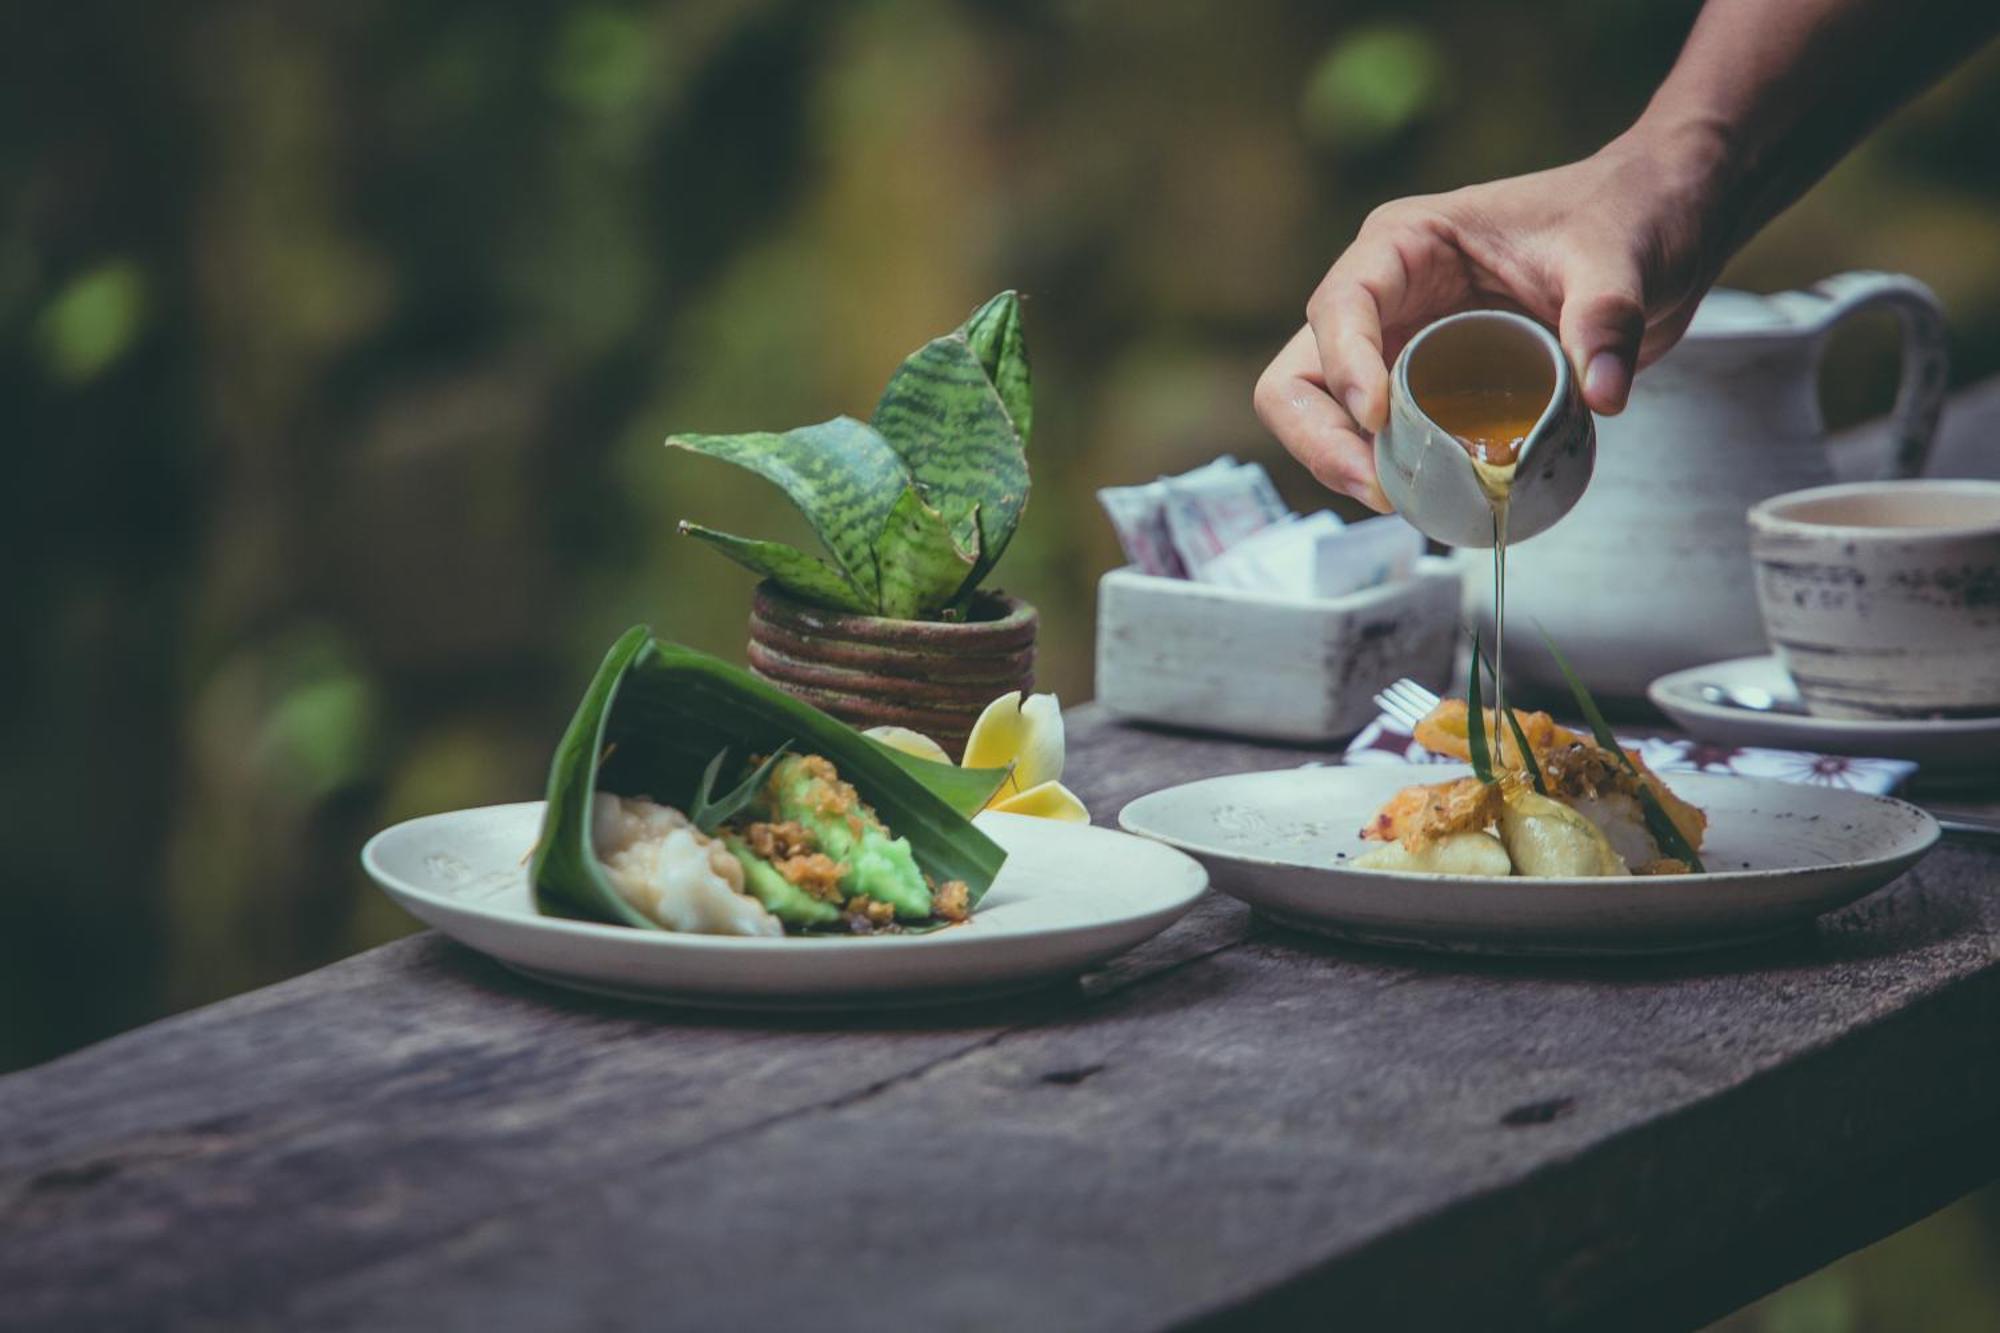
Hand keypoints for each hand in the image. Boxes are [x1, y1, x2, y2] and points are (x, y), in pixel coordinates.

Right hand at [1254, 127, 1730, 509]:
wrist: (1661, 230)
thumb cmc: (1627, 215)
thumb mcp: (1620, 258)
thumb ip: (1608, 317)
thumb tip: (1601, 394)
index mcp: (1407, 243)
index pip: (1342, 304)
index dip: (1346, 363)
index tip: (1381, 417)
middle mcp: (1385, 296)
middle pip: (1301, 375)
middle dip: (1321, 437)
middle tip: (1376, 486)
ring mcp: (1397, 346)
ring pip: (1323, 416)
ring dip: (1344, 465)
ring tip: (1401, 502)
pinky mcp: (1425, 389)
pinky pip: (1379, 441)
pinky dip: (1388, 475)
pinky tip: (1429, 501)